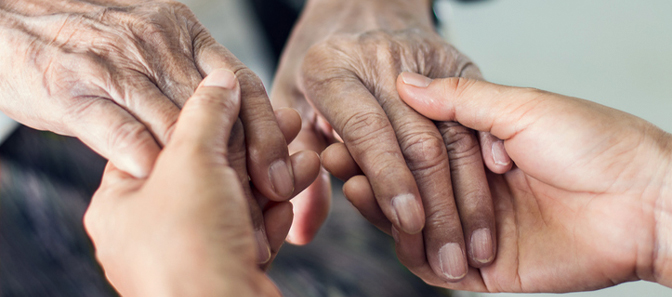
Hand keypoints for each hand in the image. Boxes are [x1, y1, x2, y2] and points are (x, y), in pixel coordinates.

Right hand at [0, 0, 295, 202]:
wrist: (14, 24)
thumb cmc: (95, 48)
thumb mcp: (155, 51)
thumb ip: (194, 86)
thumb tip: (241, 133)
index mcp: (185, 34)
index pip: (243, 84)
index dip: (267, 132)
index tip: (283, 175)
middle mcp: (156, 45)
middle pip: (218, 110)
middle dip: (244, 158)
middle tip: (264, 196)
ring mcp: (115, 65)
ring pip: (175, 124)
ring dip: (201, 171)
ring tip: (222, 207)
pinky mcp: (75, 90)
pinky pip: (121, 132)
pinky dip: (146, 160)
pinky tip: (163, 185)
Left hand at [85, 70, 317, 295]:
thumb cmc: (190, 248)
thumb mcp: (192, 161)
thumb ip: (206, 112)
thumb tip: (219, 79)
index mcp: (121, 202)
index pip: (163, 141)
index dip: (207, 118)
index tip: (241, 99)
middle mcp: (151, 229)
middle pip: (207, 170)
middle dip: (252, 147)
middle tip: (285, 123)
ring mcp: (189, 252)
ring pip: (235, 199)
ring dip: (271, 178)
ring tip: (304, 158)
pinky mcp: (224, 268)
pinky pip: (249, 228)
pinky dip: (273, 213)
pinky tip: (295, 193)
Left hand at [273, 0, 508, 281]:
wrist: (358, 2)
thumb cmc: (320, 59)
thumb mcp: (290, 102)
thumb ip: (297, 164)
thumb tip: (302, 231)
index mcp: (332, 69)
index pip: (368, 132)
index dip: (390, 181)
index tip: (409, 224)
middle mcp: (380, 60)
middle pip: (418, 141)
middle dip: (438, 207)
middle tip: (449, 257)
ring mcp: (423, 59)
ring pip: (455, 135)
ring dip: (470, 197)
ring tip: (477, 245)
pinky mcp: (456, 61)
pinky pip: (477, 116)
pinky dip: (488, 161)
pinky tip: (495, 198)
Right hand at [375, 72, 671, 291]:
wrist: (645, 200)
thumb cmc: (595, 144)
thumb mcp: (520, 107)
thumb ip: (458, 101)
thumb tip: (405, 83)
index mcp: (481, 153)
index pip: (415, 151)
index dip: (381, 141)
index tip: (346, 127)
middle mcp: (474, 193)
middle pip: (407, 191)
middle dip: (371, 174)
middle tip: (337, 156)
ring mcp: (476, 231)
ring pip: (414, 228)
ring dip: (380, 209)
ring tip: (355, 183)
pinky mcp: (485, 271)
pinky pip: (434, 264)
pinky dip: (408, 248)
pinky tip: (389, 222)